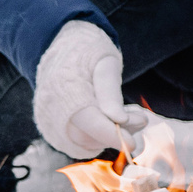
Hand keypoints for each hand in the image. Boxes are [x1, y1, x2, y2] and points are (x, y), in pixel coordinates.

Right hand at [31, 20, 144, 158]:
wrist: (61, 48)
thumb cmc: (87, 52)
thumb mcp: (105, 63)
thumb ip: (110, 92)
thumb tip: (120, 120)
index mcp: (63, 88)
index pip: (88, 120)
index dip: (110, 134)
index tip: (133, 143)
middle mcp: (52, 108)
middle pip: (88, 134)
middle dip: (118, 133)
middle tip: (142, 118)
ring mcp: (51, 119)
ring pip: (86, 140)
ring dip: (112, 133)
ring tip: (132, 115)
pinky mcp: (56, 127)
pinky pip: (81, 139)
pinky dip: (101, 134)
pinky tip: (115, 119)